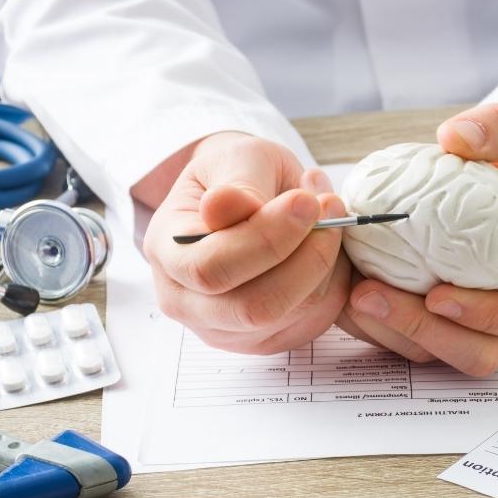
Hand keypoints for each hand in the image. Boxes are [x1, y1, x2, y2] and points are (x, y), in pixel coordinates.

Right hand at [143, 132, 350, 353]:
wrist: (239, 199)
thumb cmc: (234, 176)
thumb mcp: (233, 158)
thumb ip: (236, 183)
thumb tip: (227, 205)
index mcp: (167, 253)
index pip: (210, 269)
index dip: (266, 240)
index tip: (306, 202)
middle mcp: (186, 303)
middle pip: (252, 309)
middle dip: (306, 260)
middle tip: (331, 210)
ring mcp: (224, 329)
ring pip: (289, 317)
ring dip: (325, 266)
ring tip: (330, 218)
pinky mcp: (262, 340)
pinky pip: (311, 322)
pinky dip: (330, 284)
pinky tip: (323, 247)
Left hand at [338, 102, 497, 375]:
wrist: (478, 193)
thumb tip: (457, 136)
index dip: (489, 317)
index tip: (439, 295)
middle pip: (473, 353)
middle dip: (421, 331)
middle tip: (370, 294)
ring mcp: (458, 329)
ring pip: (426, 353)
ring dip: (384, 329)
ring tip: (348, 292)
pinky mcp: (420, 328)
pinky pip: (393, 340)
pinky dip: (366, 323)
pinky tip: (341, 289)